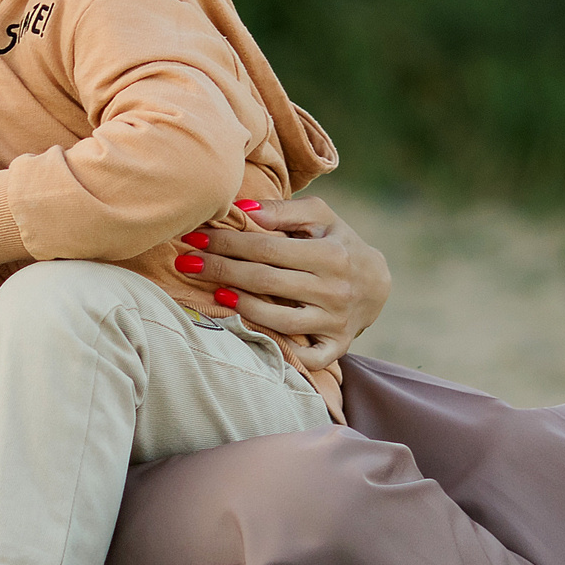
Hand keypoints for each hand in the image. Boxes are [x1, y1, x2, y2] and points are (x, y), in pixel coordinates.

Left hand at [184, 195, 390, 365]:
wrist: (379, 283)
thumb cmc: (339, 242)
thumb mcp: (321, 217)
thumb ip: (284, 211)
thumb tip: (244, 209)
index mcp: (330, 254)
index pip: (268, 249)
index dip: (228, 243)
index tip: (195, 238)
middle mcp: (334, 290)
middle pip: (266, 281)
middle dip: (221, 270)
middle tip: (186, 262)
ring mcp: (334, 322)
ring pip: (279, 320)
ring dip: (241, 305)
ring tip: (213, 291)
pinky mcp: (335, 346)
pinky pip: (303, 355)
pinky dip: (278, 348)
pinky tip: (251, 332)